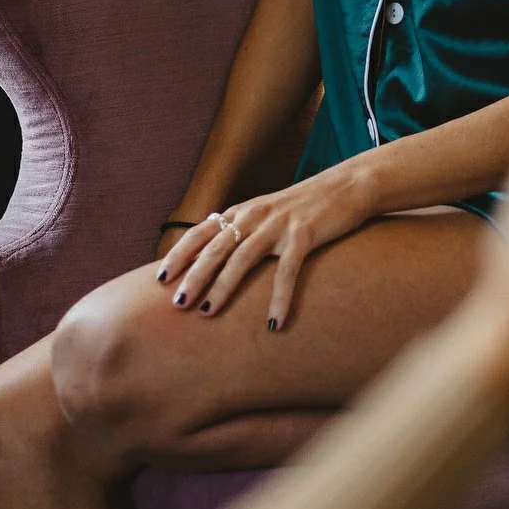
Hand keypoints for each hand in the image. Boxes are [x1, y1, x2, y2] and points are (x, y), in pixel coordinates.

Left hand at [155, 161, 374, 329]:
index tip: (160, 278)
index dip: (179, 254)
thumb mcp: (267, 213)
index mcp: (243, 210)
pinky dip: (279, 298)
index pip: (202, 232)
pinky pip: (287, 271)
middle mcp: (255, 214)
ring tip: (207, 313)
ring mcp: (279, 223)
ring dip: (223, 286)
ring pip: (242, 257)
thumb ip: (243, 229)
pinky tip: (274, 323)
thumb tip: (214, 253)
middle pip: (216, 247)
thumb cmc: (305, 206)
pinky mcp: (305, 233)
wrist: (348, 186)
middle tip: (176, 304)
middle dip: (193, 276)